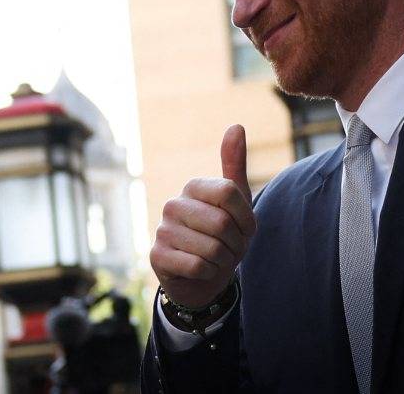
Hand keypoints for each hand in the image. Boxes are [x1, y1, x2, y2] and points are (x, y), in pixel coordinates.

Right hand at [150, 124, 256, 308]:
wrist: (202, 278)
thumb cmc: (222, 236)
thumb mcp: (235, 203)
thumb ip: (234, 164)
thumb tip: (236, 125)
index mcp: (193, 187)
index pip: (229, 191)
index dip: (246, 217)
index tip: (244, 229)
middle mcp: (173, 204)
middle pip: (222, 223)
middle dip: (235, 244)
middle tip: (228, 248)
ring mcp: (162, 229)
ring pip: (211, 248)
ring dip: (223, 261)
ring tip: (214, 259)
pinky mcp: (157, 256)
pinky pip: (197, 266)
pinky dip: (208, 273)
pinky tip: (200, 270)